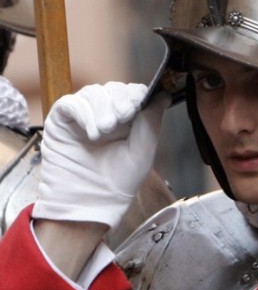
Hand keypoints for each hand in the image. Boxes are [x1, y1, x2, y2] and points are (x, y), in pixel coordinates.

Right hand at [33, 83, 167, 229]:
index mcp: (129, 118)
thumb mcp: (143, 150)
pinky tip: (91, 131)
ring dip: (102, 108)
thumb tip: (164, 94)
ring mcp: (83, 115)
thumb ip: (151, 121)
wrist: (92, 201)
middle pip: (114, 89)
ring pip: (94, 92)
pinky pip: (70, 103)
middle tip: (121, 119)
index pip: (133, 92)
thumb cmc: (120, 179)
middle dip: (120, 101)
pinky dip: (82, 111)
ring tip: (104, 131)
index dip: (136, 94)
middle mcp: (106, 112)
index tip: (137, 106)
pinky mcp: (61, 120)